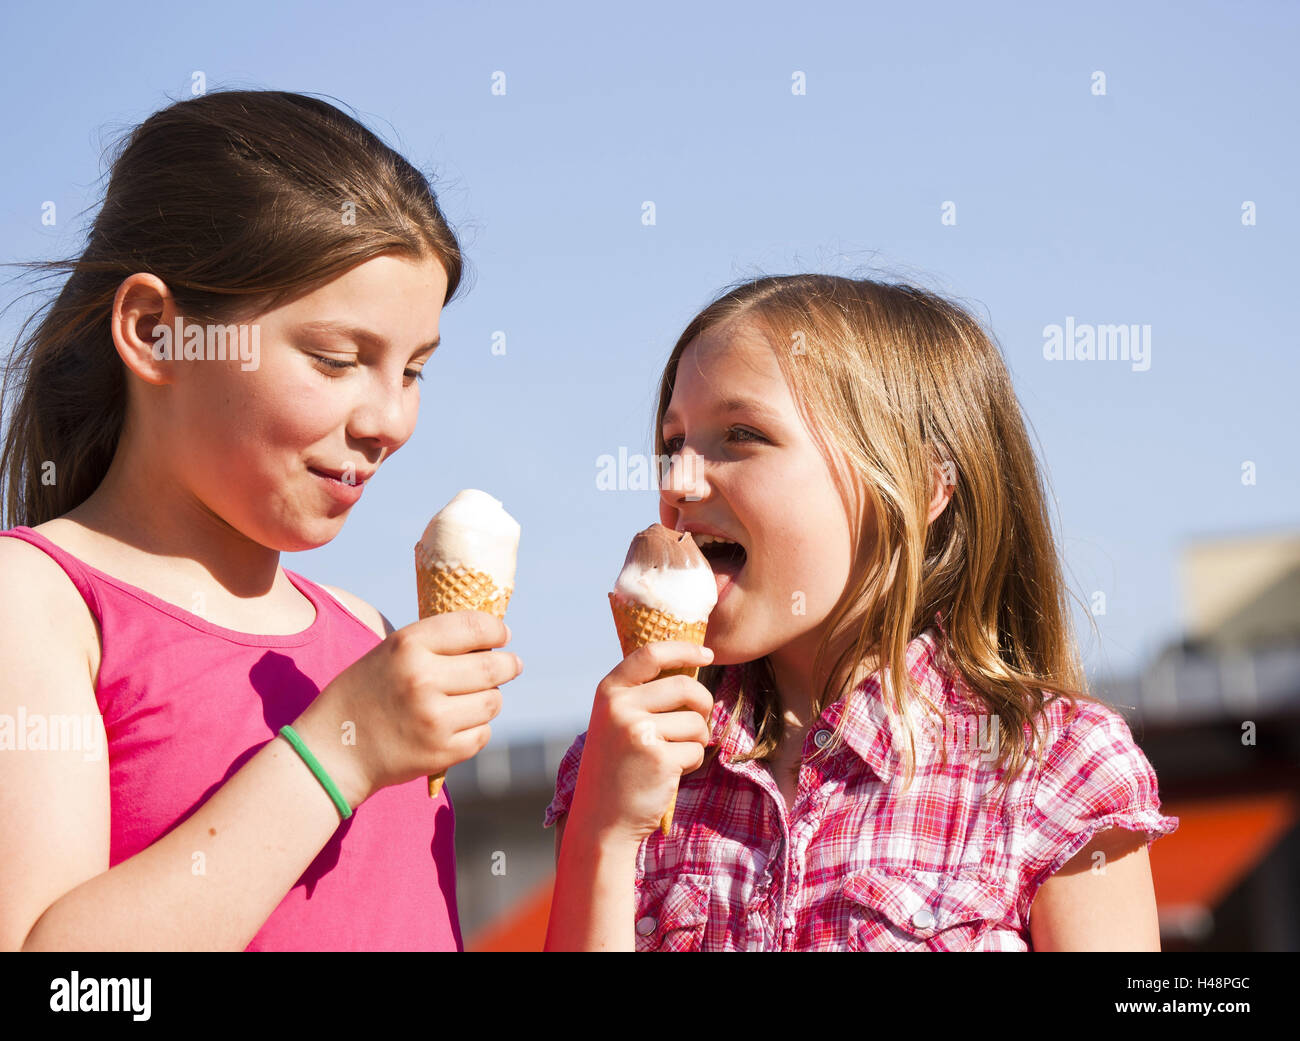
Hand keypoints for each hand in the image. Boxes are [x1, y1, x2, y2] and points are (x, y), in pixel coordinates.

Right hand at [293, 611, 521, 806]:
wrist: (333, 751)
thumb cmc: (363, 694)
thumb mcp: (389, 653)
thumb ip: (434, 644)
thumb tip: (491, 639)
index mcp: (408, 645)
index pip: (475, 626)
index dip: (497, 630)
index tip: (504, 635)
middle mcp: (423, 679)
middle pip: (493, 666)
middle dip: (509, 664)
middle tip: (512, 665)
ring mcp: (434, 718)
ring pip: (493, 702)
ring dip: (489, 699)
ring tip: (475, 698)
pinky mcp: (441, 752)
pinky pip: (483, 734)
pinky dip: (476, 729)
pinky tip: (458, 725)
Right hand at [567, 640, 713, 845]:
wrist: (602, 819)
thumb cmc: (616, 766)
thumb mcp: (615, 721)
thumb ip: (641, 694)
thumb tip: (689, 666)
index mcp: (609, 692)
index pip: (651, 654)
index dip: (684, 649)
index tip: (707, 653)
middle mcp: (620, 707)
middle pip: (686, 686)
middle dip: (703, 704)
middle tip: (699, 720)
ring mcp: (639, 733)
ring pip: (696, 722)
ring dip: (695, 741)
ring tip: (669, 756)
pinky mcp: (660, 759)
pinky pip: (697, 750)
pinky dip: (691, 763)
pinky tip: (667, 774)